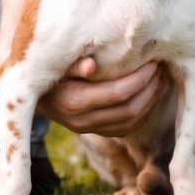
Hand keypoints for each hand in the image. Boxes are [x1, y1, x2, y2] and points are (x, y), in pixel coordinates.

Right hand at [36, 58, 164, 135]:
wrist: (33, 94)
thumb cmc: (49, 71)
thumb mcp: (57, 64)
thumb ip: (74, 64)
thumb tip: (92, 65)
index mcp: (75, 102)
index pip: (118, 94)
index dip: (140, 79)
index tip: (152, 63)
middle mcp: (83, 121)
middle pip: (129, 110)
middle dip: (150, 89)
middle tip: (160, 69)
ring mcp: (90, 130)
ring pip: (131, 122)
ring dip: (151, 101)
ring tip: (160, 79)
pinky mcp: (97, 132)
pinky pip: (126, 127)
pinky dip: (143, 112)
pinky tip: (150, 93)